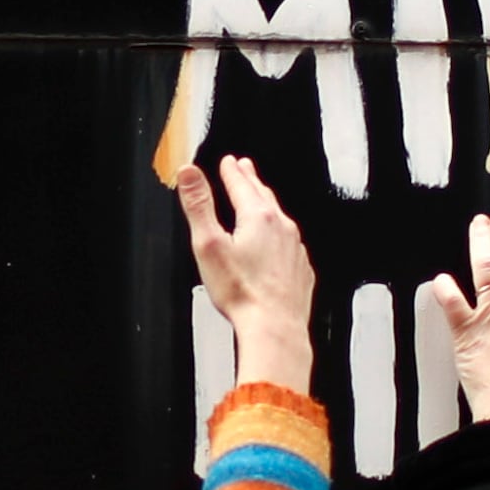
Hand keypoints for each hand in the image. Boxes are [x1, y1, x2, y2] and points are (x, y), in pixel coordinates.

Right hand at [172, 154, 315, 400]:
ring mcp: (294, 250)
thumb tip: (189, 173)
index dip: (232, 172)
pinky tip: (276, 243)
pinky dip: (279, 235)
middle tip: (244, 169)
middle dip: (251, 181)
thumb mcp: (208, 244)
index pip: (242, 185)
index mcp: (258, 218)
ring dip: (266, 205)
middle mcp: (282, 229)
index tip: (229, 162)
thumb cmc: (241, 292)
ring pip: (279, 218)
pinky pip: (290, 244)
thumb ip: (198, 205)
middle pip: (263, 197)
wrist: (274, 327)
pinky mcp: (300, 270)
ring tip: (260, 200)